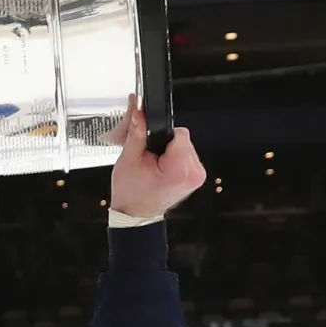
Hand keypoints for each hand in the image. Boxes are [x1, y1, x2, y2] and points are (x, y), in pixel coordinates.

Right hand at [108, 96, 203, 218]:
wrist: (137, 214)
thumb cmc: (132, 194)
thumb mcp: (128, 160)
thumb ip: (136, 133)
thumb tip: (139, 113)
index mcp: (178, 170)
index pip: (179, 134)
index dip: (162, 134)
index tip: (150, 142)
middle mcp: (193, 173)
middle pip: (182, 139)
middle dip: (164, 142)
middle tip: (150, 156)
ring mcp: (197, 175)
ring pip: (185, 145)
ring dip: (170, 149)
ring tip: (155, 163)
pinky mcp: (197, 175)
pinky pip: (187, 155)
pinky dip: (175, 157)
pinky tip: (163, 167)